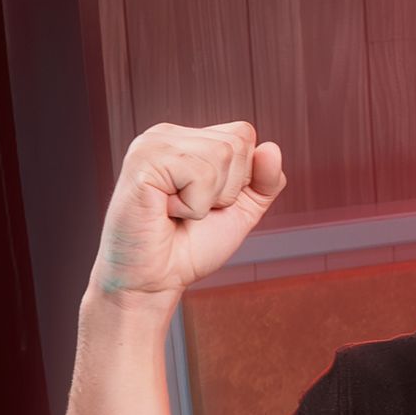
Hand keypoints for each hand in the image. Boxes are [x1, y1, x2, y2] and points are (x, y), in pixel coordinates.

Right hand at [89, 121, 285, 306]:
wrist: (155, 280)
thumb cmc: (189, 247)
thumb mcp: (241, 210)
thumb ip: (265, 181)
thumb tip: (272, 148)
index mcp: (187, 139)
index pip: (244, 133)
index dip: (241, 178)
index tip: (209, 202)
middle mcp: (167, 134)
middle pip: (237, 141)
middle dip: (227, 189)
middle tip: (191, 210)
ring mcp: (152, 144)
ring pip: (221, 155)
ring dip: (208, 199)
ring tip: (177, 211)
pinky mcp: (143, 161)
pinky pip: (200, 174)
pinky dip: (193, 206)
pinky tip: (166, 211)